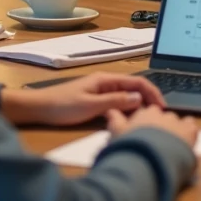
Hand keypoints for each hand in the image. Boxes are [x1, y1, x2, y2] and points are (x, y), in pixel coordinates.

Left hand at [1, 73, 165, 126]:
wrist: (38, 109)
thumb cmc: (62, 106)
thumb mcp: (90, 105)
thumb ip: (115, 102)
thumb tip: (138, 98)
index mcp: (106, 79)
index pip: (138, 81)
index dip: (152, 93)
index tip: (162, 108)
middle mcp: (106, 82)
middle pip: (135, 87)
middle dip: (149, 100)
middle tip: (157, 117)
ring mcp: (101, 91)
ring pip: (127, 96)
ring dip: (138, 106)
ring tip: (147, 120)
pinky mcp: (96, 100)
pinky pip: (118, 103)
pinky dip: (127, 110)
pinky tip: (129, 121)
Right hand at [108, 105, 198, 147]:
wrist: (149, 158)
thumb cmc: (130, 146)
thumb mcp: (116, 133)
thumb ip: (115, 120)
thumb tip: (110, 111)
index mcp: (145, 113)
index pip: (148, 113)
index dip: (147, 125)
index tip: (144, 135)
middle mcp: (162, 114)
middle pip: (164, 118)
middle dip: (162, 128)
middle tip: (158, 144)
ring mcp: (177, 121)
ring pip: (179, 122)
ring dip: (176, 131)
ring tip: (172, 147)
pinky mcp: (189, 131)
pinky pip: (192, 127)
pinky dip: (190, 133)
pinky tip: (185, 143)